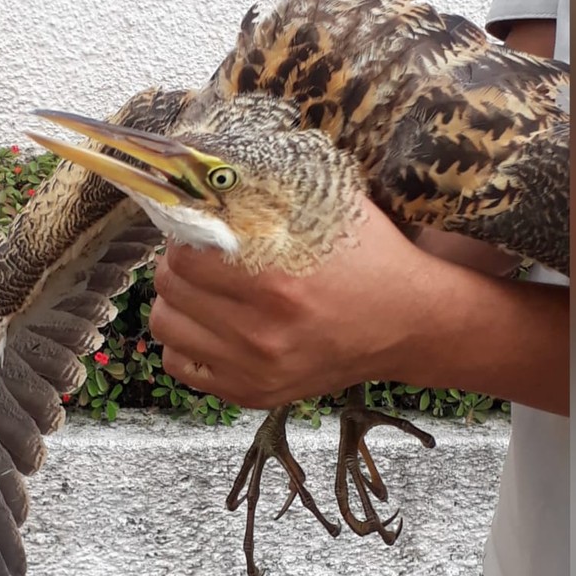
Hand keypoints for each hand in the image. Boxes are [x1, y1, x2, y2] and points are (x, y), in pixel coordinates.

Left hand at [148, 197, 441, 407]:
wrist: (410, 324)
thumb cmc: (371, 260)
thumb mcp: (328, 210)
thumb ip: (267, 194)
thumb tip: (205, 181)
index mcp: (276, 283)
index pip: (184, 256)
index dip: (186, 235)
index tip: (198, 229)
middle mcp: (260, 333)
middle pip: (170, 288)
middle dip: (178, 263)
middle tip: (198, 255)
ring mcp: (253, 370)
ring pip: (165, 327)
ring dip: (177, 301)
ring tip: (201, 290)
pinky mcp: (251, 394)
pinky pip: (179, 366)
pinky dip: (187, 342)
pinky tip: (212, 326)